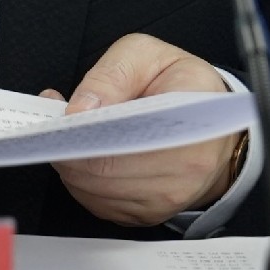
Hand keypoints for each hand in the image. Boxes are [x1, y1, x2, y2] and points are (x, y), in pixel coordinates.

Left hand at [46, 33, 243, 227]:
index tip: (64, 117)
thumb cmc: (182, 85)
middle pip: (103, 172)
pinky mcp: (148, 214)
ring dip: (71, 164)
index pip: (127, 143)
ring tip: (69, 133)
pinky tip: (83, 154)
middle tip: (55, 122)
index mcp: (192, 126)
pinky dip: (81, 180)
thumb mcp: (148, 55)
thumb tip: (80, 109)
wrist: (213, 125)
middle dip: (68, 147)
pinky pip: (99, 204)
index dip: (86, 132)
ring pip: (94, 191)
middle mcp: (185, 172)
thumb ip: (112, 74)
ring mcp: (167, 200)